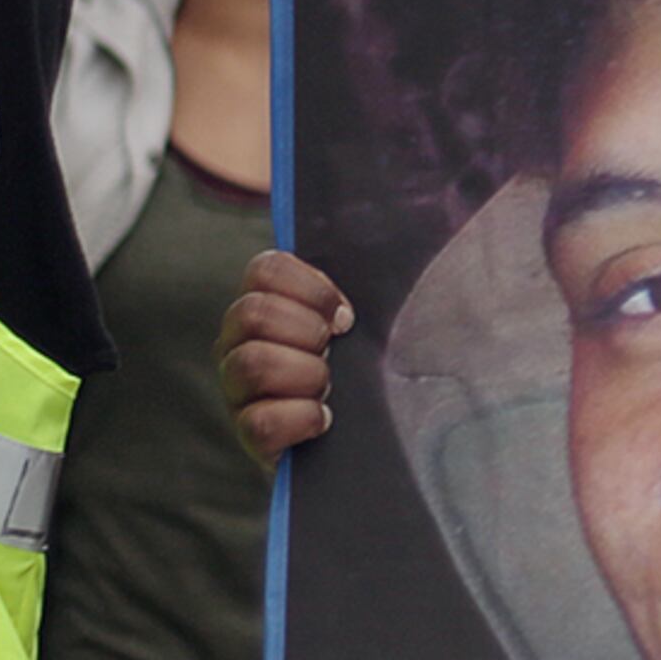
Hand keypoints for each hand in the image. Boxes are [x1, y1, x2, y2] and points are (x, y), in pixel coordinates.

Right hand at [219, 250, 352, 467]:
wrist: (364, 438)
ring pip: (252, 364)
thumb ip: (364, 285)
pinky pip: (260, 422)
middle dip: (307, 330)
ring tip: (328, 387)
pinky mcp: (247, 437)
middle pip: (252, 313)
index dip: (311, 289)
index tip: (346, 316)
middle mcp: (237, 342)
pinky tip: (323, 419)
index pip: (264, 270)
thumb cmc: (365, 369)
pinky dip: (301, 418)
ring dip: (305, 374)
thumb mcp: (366, 322)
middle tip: (334, 350)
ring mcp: (236, 390)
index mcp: (263, 303)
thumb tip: (424, 221)